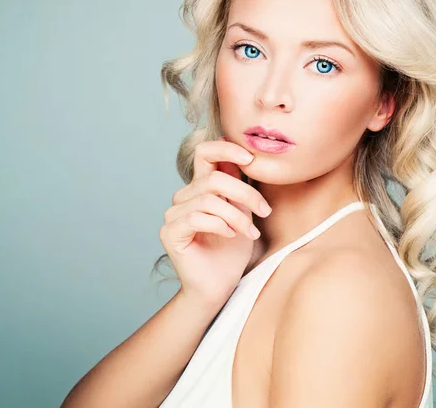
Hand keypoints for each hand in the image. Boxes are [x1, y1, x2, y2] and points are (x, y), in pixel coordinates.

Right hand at [159, 137, 271, 305]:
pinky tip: (231, 236)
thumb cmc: (232, 251)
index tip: (251, 159)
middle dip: (245, 194)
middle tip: (265, 211)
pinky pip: (198, 217)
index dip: (226, 148)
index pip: (205, 152)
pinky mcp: (170, 232)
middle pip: (214, 178)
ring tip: (250, 232)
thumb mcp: (243, 212)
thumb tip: (243, 155)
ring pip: (209, 199)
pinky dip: (220, 225)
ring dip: (237, 216)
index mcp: (200, 187)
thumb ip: (238, 186)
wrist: (219, 286)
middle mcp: (184, 197)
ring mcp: (174, 214)